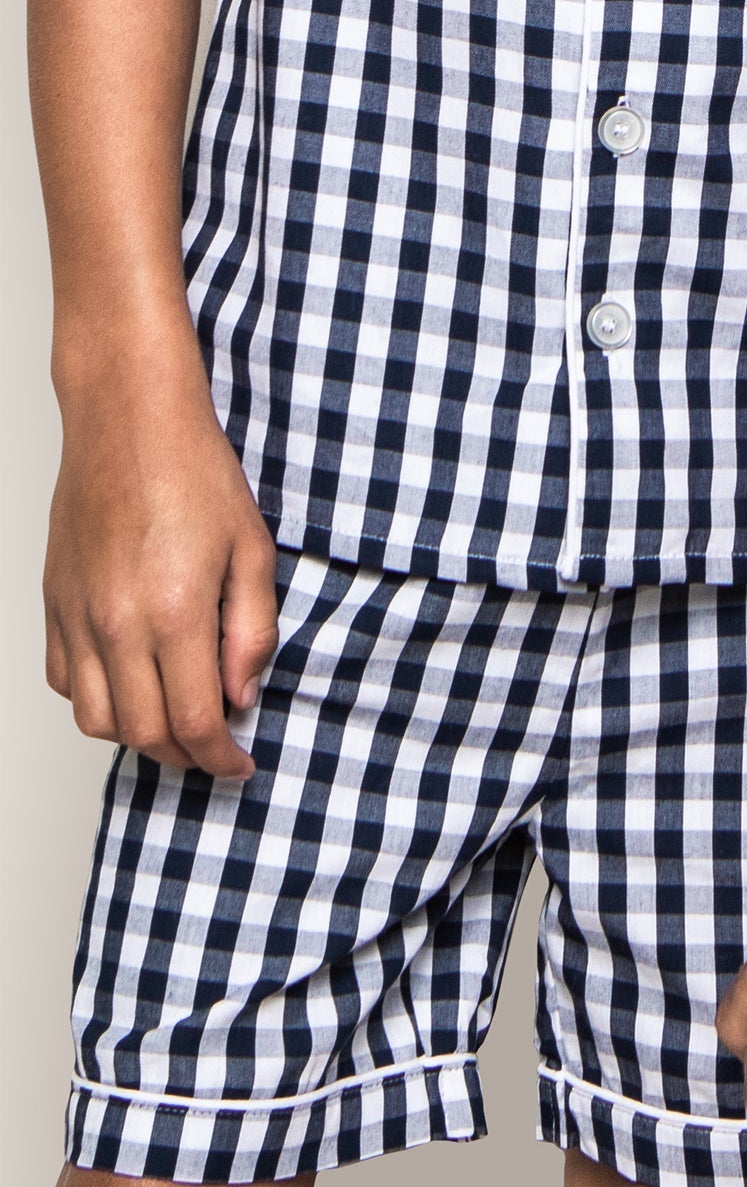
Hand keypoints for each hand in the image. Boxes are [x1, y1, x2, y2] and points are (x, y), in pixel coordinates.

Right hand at [45, 364, 278, 778]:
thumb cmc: (195, 471)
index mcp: (173, 611)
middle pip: (144, 733)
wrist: (129, 423)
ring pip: (97, 720)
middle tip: (216, 747)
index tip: (241, 763)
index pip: (195, 720)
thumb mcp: (252, 548)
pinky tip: (133, 682)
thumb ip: (251, 629)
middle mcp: (116, 624)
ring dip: (138, 735)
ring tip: (177, 719)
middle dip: (185, 754)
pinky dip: (99, 700)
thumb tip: (242, 695)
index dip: (221, 756)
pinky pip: (67, 683)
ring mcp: (77, 618)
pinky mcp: (54, 606)